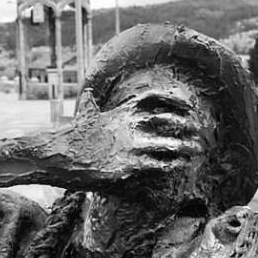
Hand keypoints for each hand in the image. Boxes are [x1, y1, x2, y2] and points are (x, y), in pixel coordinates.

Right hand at [50, 88, 211, 191]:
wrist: (58, 155)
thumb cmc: (72, 136)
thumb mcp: (85, 113)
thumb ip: (92, 101)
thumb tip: (89, 90)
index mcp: (123, 111)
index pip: (154, 98)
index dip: (174, 100)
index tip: (189, 106)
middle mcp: (130, 125)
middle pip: (168, 120)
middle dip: (186, 125)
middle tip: (199, 132)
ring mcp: (130, 145)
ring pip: (168, 144)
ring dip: (185, 148)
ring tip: (196, 151)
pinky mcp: (127, 165)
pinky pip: (157, 164)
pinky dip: (170, 165)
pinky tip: (178, 167)